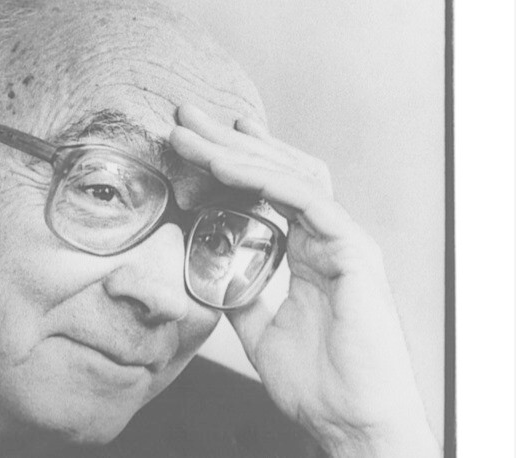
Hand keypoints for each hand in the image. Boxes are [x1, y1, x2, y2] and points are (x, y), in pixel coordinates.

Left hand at [171, 104, 439, 457]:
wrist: (352, 421)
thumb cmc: (318, 382)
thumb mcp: (260, 329)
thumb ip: (242, 295)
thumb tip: (211, 275)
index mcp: (310, 250)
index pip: (271, 191)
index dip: (235, 161)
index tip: (197, 141)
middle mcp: (328, 236)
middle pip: (277, 171)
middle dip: (229, 142)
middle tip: (186, 118)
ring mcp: (343, 239)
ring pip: (290, 175)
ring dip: (238, 151)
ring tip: (194, 134)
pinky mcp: (354, 251)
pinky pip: (307, 200)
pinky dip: (265, 179)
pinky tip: (227, 165)